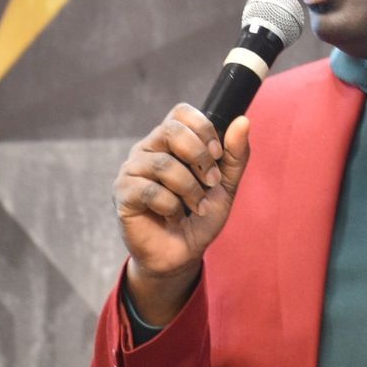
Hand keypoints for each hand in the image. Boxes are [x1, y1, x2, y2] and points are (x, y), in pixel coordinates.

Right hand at [113, 104, 251, 325]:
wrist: (182, 254)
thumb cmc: (200, 215)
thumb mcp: (225, 185)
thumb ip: (234, 155)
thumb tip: (243, 121)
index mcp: (170, 141)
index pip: (181, 112)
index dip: (203, 128)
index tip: (218, 154)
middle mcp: (147, 149)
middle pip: (170, 130)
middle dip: (200, 156)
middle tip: (212, 182)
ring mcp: (132, 170)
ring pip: (163, 164)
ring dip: (190, 189)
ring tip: (197, 206)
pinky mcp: (123, 194)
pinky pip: (151, 191)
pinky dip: (172, 206)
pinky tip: (175, 216)